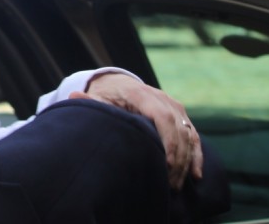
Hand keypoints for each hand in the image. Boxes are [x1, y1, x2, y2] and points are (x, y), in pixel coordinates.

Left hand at [69, 73, 202, 188]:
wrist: (115, 83)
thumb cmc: (104, 95)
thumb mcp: (95, 97)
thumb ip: (88, 101)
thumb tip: (73, 95)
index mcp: (140, 93)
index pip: (161, 116)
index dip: (167, 141)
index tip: (166, 165)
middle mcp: (160, 96)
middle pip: (177, 128)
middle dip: (177, 158)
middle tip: (169, 184)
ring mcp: (172, 105)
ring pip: (188, 133)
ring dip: (186, 161)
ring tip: (175, 186)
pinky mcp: (179, 114)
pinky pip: (192, 134)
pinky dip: (195, 155)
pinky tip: (195, 175)